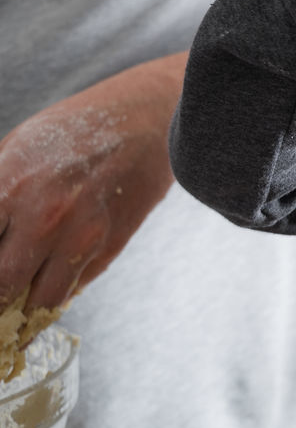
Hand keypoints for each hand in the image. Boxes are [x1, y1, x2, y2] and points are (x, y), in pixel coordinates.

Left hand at [0, 54, 181, 314]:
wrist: (149, 118)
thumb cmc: (77, 127)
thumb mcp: (15, 148)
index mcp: (9, 187)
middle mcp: (44, 218)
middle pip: (1, 288)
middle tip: (0, 301)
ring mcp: (81, 237)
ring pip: (39, 303)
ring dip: (22, 309)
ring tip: (15, 306)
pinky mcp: (109, 247)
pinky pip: (72, 289)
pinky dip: (54, 293)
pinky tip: (45, 286)